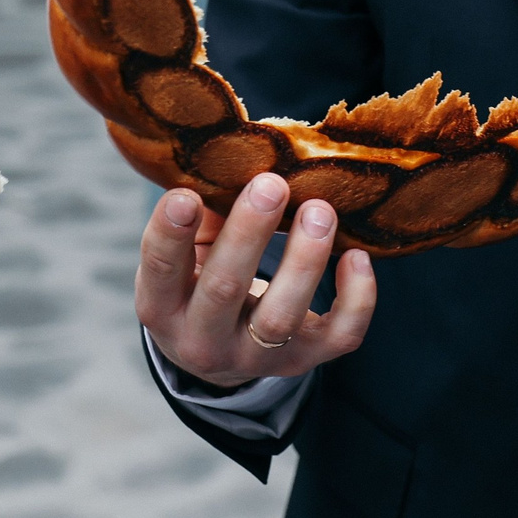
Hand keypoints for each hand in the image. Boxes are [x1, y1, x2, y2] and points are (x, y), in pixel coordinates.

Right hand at [137, 173, 375, 388]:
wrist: (218, 353)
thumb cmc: (200, 280)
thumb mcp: (187, 253)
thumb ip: (203, 214)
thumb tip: (235, 157)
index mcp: (163, 308)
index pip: (160, 271)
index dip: (170, 233)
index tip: (186, 194)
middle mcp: (203, 341)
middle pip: (223, 290)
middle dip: (249, 234)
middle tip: (271, 185)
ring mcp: (255, 357)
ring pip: (281, 317)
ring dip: (304, 260)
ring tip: (320, 211)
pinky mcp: (304, 360)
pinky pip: (339, 336)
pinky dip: (357, 299)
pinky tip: (357, 255)